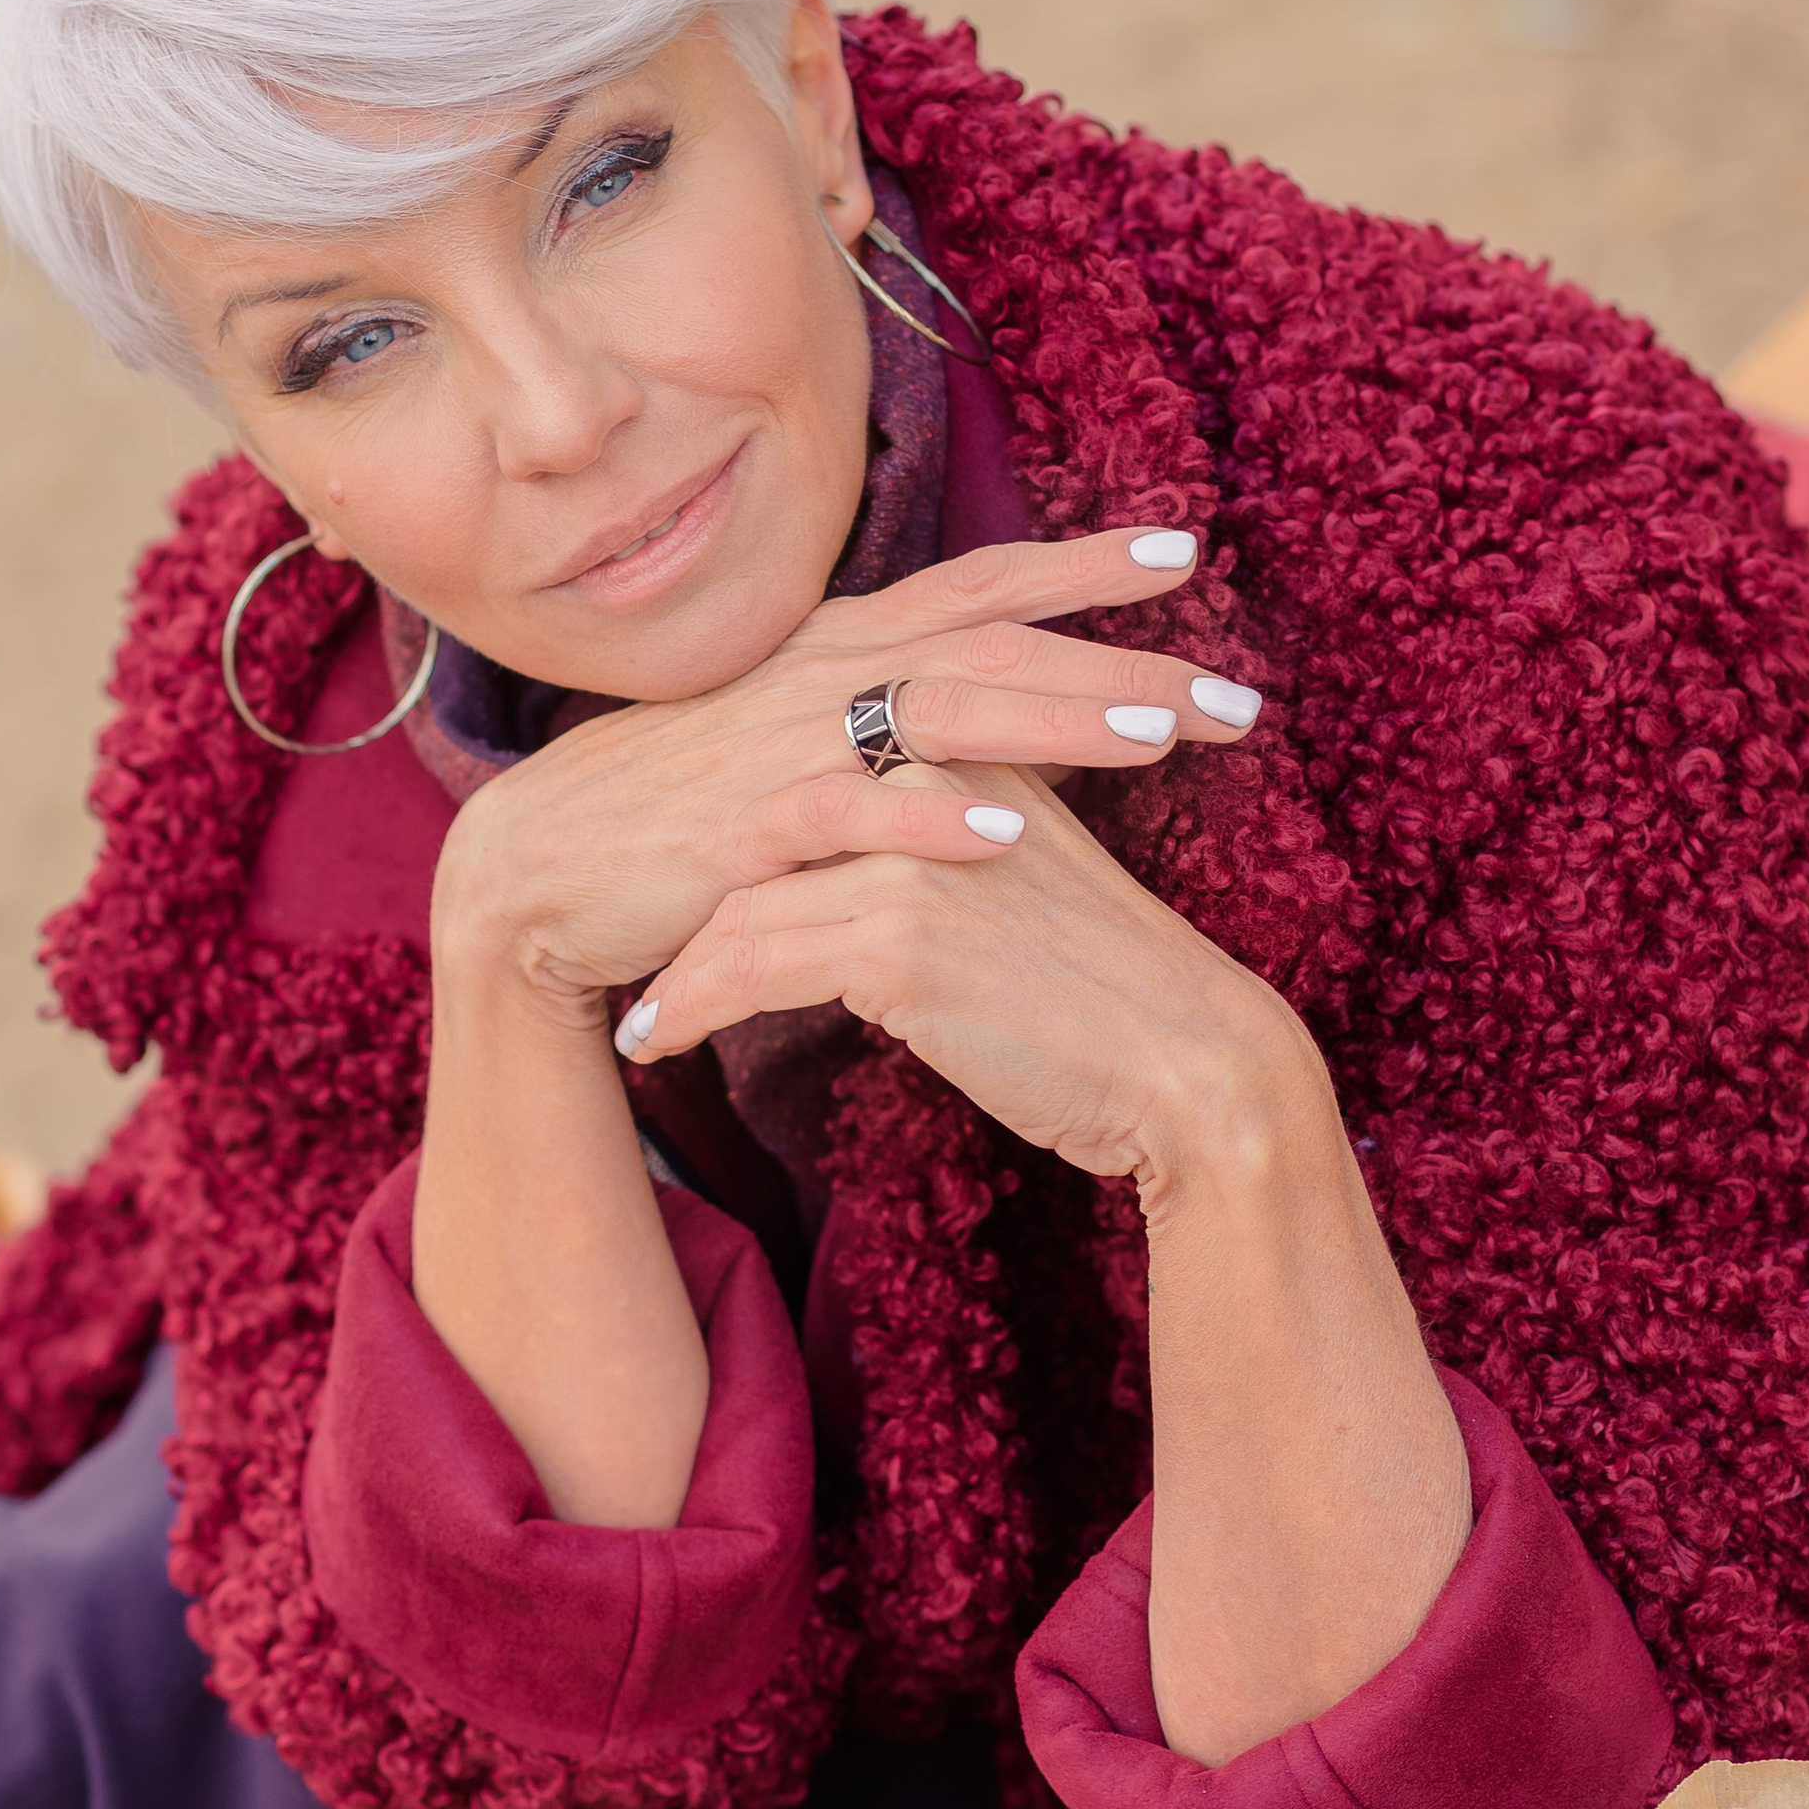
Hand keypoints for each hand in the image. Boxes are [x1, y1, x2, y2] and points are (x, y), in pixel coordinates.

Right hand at [431, 527, 1263, 1018]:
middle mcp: (819, 674)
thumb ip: (878, 713)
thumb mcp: (788, 743)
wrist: (533, 879)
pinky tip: (1007, 832)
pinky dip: (929, 817)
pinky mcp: (743, 825)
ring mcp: (781, 743)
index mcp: (836, 648)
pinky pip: (850, 812)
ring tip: (1161, 736)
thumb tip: (979, 705)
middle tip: (1239, 694)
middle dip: (1121, 662)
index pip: (977, 586)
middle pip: (994, 645)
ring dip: (1058, 719)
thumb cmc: (675, 817)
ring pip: (941, 710)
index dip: (1080, 564)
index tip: (1189, 547)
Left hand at [613, 763, 1305, 1193]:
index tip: (677, 894)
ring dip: (676, 972)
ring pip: (741, 905)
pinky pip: (750, 970)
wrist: (1186, 1064)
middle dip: (680, 901)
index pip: (805, 779)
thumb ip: (941, 836)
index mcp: (962, 743)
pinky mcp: (900, 937)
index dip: (732, 843)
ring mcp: (912, 852)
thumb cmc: (1106, 990)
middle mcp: (930, 776)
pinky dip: (690, 1012)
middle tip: (622, 945)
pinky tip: (655, 1046)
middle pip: (756, 833)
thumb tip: (852, 861)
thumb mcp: (1017, 878)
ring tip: (639, 1018)